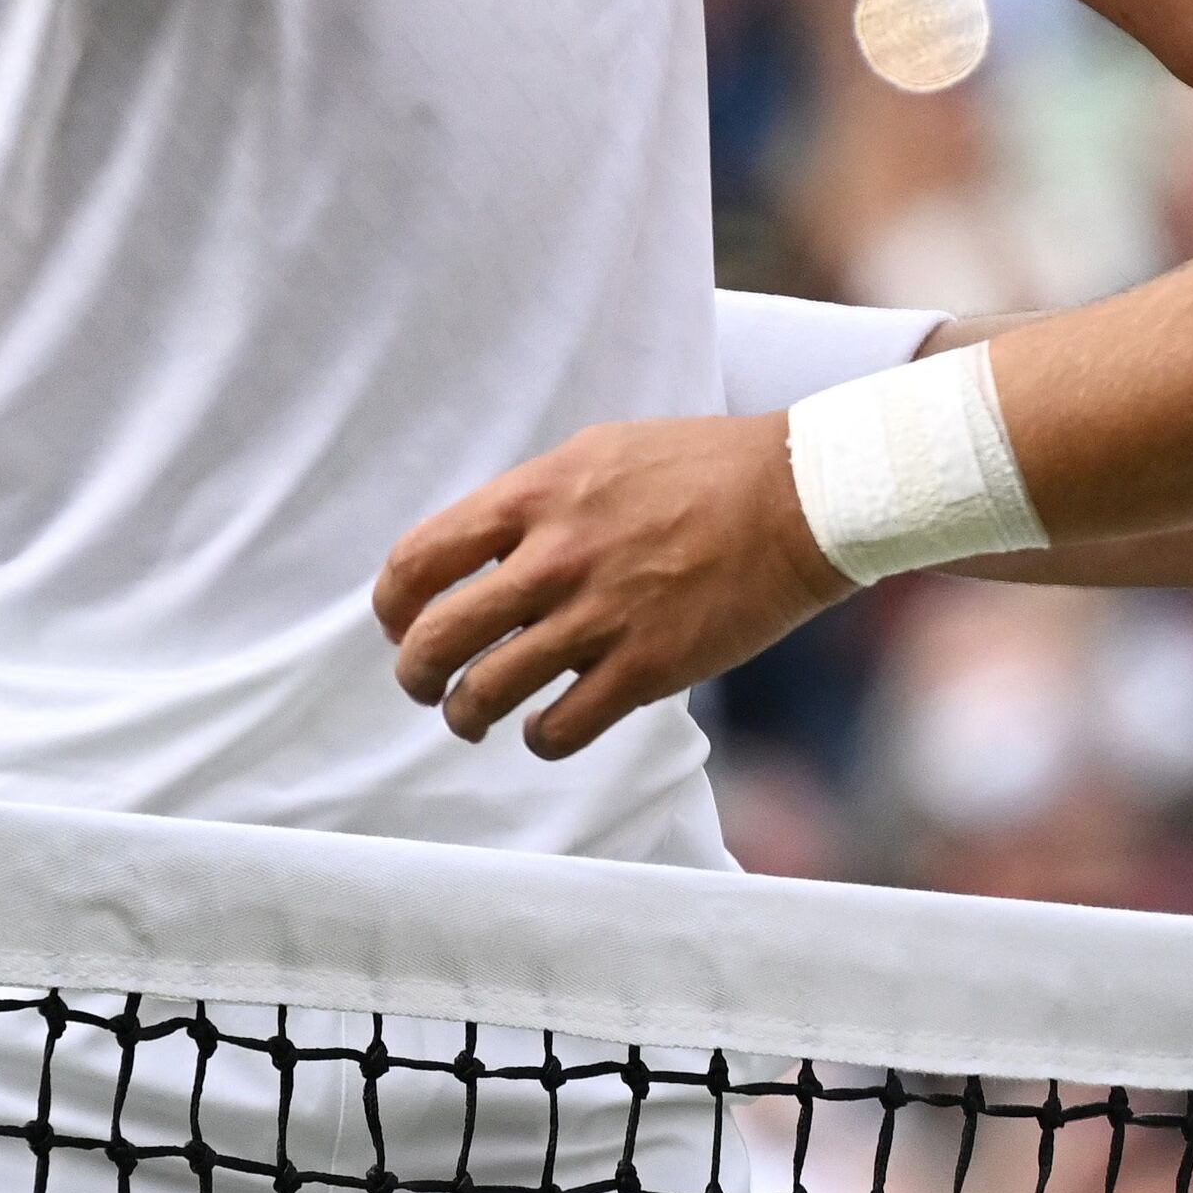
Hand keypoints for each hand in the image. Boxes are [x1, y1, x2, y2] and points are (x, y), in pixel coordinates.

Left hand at [376, 415, 850, 757]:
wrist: (798, 497)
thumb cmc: (704, 467)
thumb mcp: (599, 453)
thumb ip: (534, 501)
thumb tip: (480, 549)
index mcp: (536, 496)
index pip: (419, 560)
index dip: (394, 605)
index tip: (401, 622)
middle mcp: (555, 557)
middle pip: (437, 636)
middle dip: (415, 674)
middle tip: (424, 684)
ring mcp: (599, 616)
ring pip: (486, 693)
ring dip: (466, 714)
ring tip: (475, 717)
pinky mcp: (646, 668)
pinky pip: (559, 728)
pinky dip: (539, 739)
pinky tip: (547, 728)